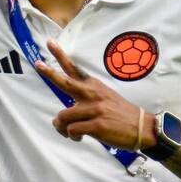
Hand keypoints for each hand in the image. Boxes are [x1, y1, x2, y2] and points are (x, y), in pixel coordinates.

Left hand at [37, 40, 153, 150]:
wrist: (142, 127)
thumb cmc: (119, 114)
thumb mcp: (104, 97)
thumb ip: (84, 98)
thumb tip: (63, 113)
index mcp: (94, 86)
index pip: (74, 69)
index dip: (60, 56)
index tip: (50, 43)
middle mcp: (93, 94)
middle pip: (66, 82)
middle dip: (50, 73)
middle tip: (38, 64)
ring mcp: (95, 109)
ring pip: (63, 117)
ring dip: (61, 127)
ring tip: (67, 131)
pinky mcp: (97, 125)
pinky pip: (72, 131)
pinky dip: (72, 136)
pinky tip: (78, 138)